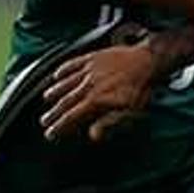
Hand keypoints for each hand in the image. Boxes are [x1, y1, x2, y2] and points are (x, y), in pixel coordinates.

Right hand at [42, 34, 160, 142]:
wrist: (149, 61)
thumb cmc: (142, 88)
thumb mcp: (130, 112)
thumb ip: (109, 123)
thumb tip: (93, 135)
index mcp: (96, 100)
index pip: (72, 117)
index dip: (60, 126)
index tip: (50, 133)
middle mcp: (89, 85)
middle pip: (66, 101)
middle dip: (54, 113)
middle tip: (44, 120)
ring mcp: (89, 70)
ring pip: (66, 82)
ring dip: (55, 92)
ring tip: (47, 98)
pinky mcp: (93, 58)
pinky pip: (73, 64)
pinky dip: (63, 70)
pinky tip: (57, 74)